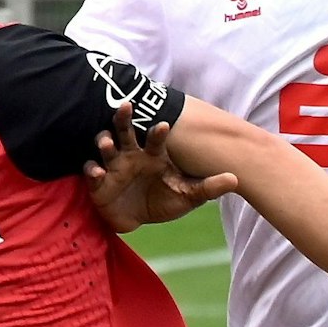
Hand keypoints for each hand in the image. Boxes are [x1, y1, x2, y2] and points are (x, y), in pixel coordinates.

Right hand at [83, 101, 237, 232]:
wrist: (138, 220)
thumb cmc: (163, 201)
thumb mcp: (188, 197)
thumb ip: (208, 188)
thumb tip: (235, 179)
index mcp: (153, 155)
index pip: (155, 138)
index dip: (158, 131)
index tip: (164, 125)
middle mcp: (131, 155)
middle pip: (125, 131)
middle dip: (123, 118)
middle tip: (126, 106)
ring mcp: (113, 166)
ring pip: (105, 147)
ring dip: (104, 142)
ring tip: (106, 142)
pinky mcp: (98, 182)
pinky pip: (92, 172)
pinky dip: (93, 171)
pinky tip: (97, 173)